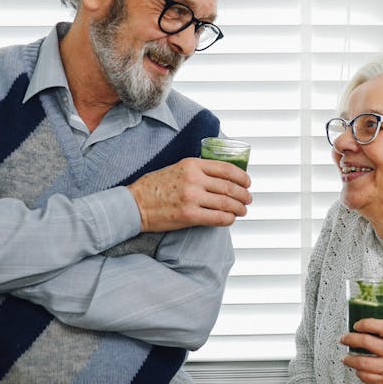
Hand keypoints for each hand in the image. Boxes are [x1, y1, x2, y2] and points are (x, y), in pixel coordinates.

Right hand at [126, 157, 251, 231]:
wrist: (134, 204)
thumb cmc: (154, 187)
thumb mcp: (177, 168)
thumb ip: (198, 170)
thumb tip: (222, 178)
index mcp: (192, 164)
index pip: (226, 168)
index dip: (242, 177)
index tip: (247, 182)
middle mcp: (194, 179)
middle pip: (229, 187)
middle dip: (243, 195)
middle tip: (248, 199)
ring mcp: (192, 198)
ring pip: (226, 203)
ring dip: (239, 208)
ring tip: (242, 210)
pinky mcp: (189, 215)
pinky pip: (217, 218)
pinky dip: (228, 219)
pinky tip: (230, 219)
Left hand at [341, 319, 382, 383]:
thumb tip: (364, 330)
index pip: (382, 326)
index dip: (366, 324)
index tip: (356, 325)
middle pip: (367, 342)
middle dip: (350, 339)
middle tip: (344, 339)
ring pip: (362, 362)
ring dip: (350, 360)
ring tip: (346, 359)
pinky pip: (365, 376)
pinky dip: (359, 373)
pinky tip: (358, 370)